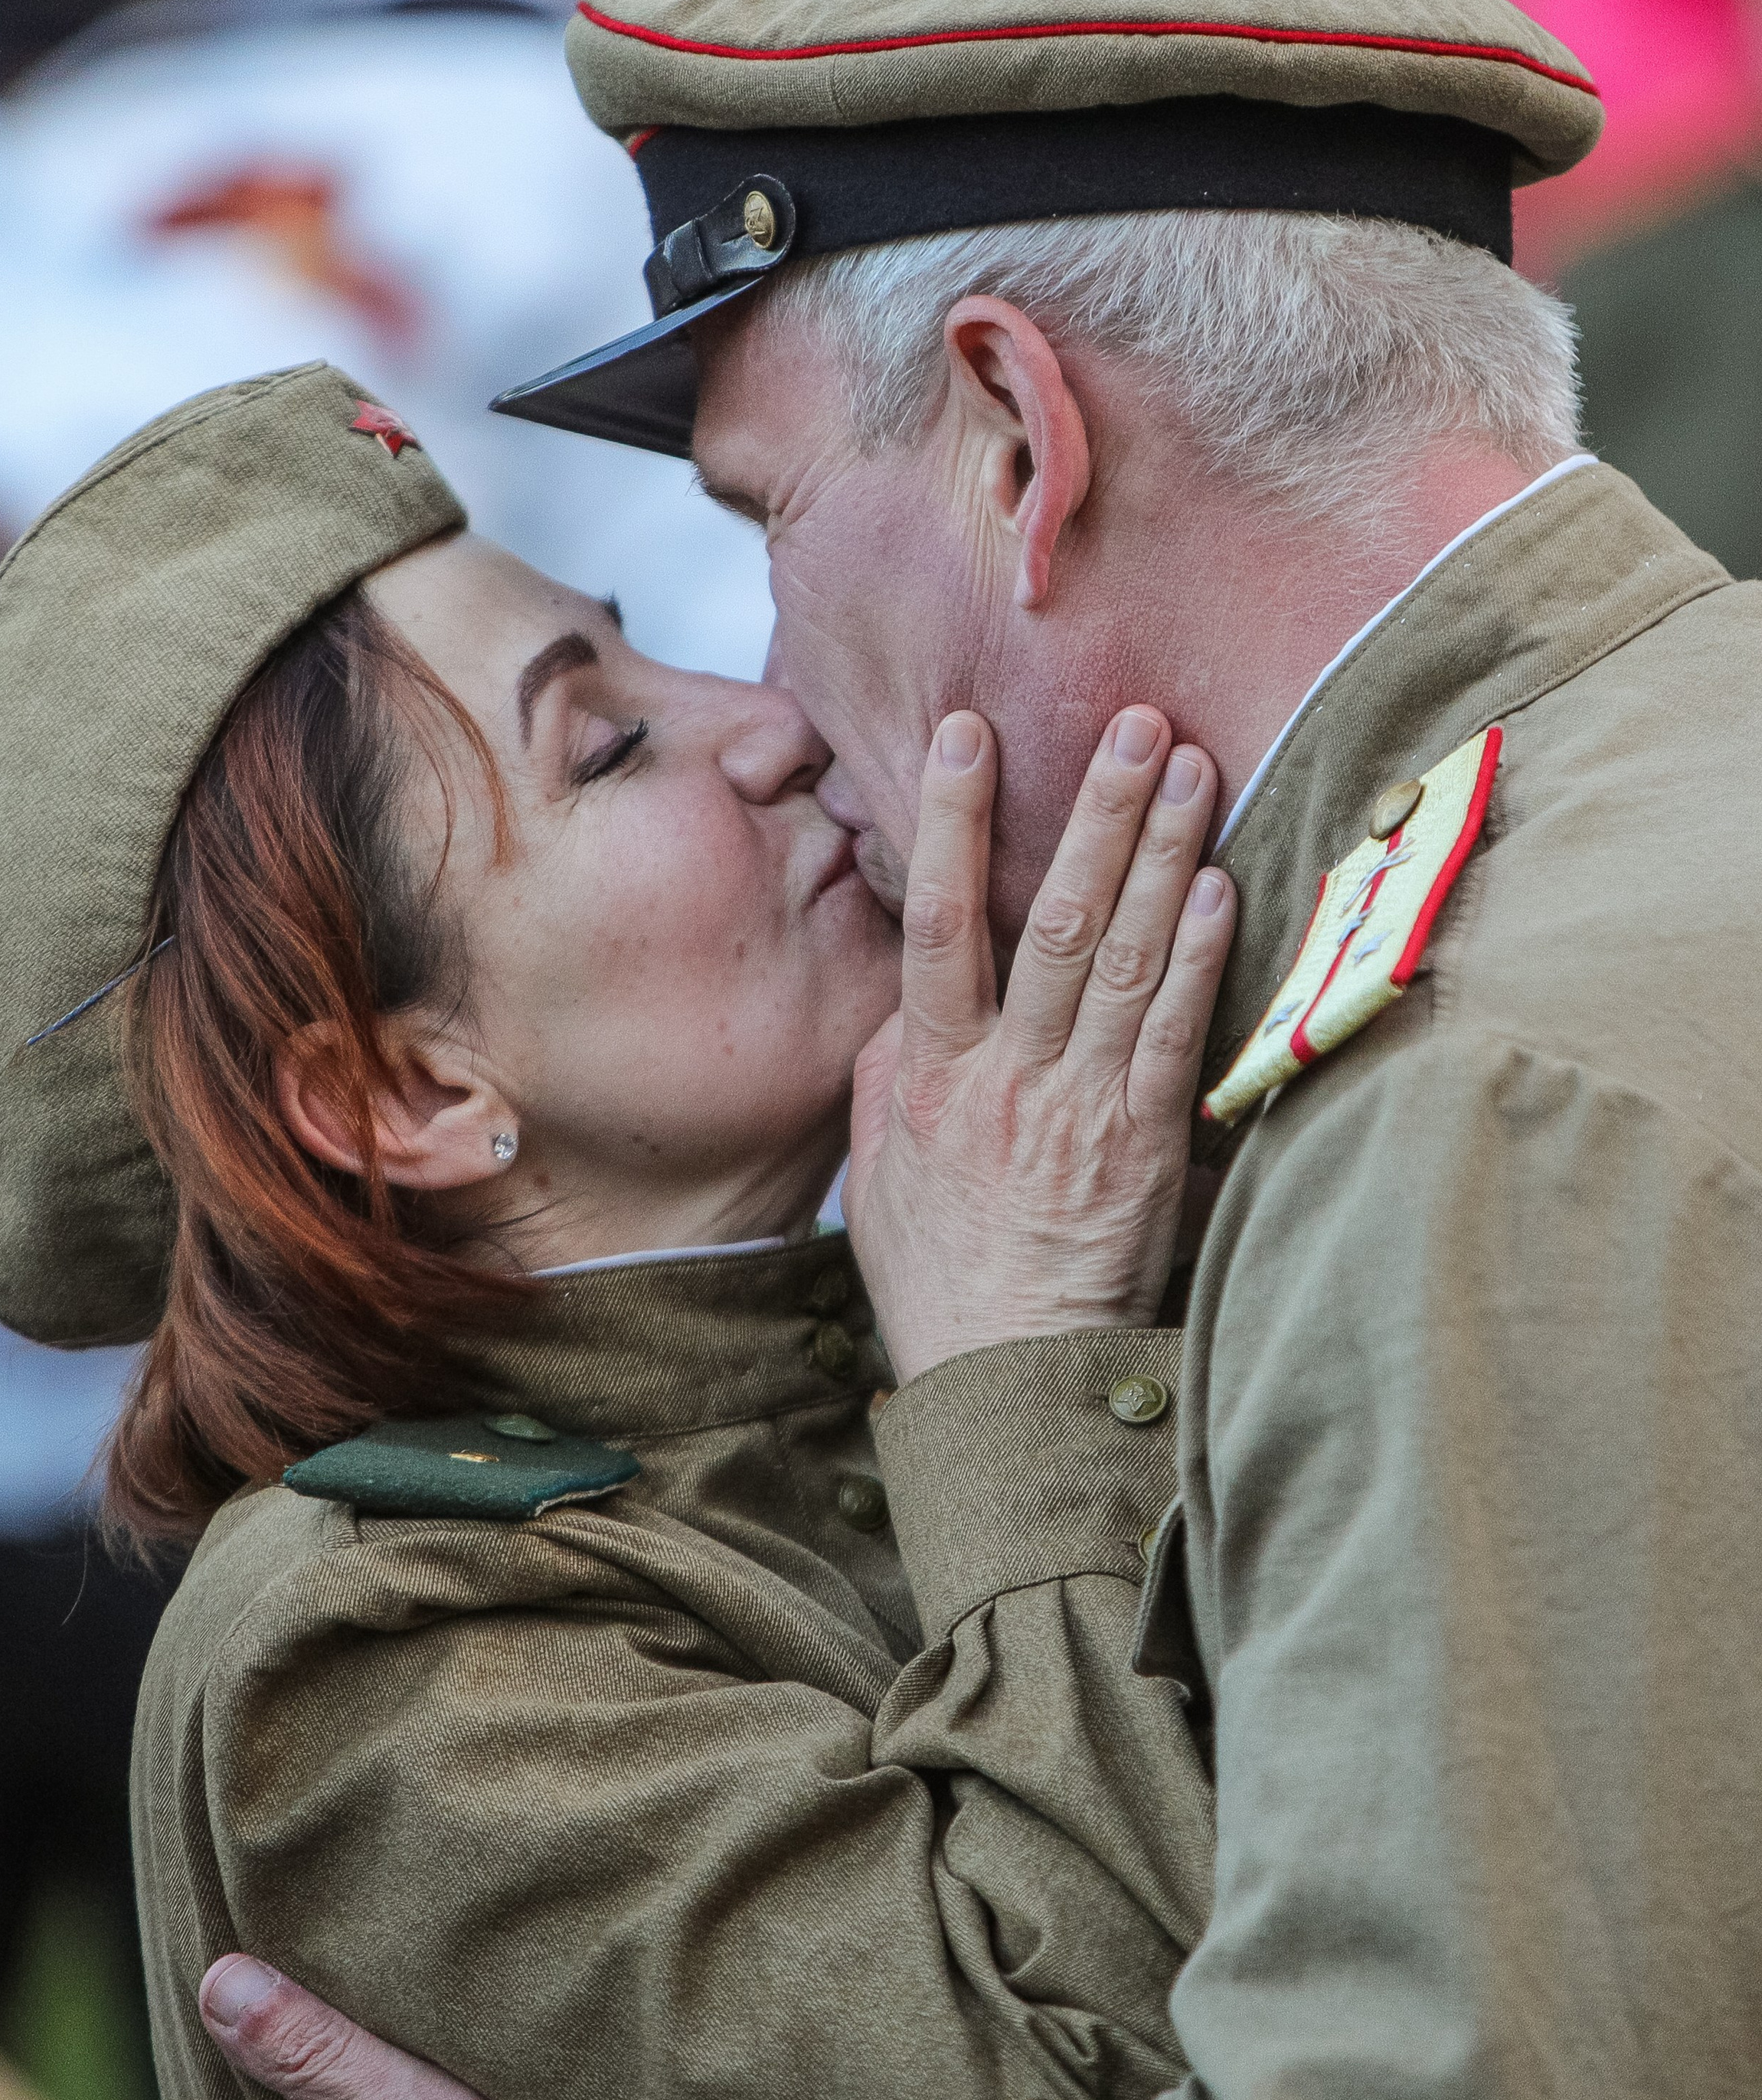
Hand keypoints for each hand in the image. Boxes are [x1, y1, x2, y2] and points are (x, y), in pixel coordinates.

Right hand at [847, 707, 1233, 1381]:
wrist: (1007, 1377)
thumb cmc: (940, 1275)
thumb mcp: (877, 1173)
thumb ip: (888, 1075)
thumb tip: (902, 1002)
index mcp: (933, 1074)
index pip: (940, 926)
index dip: (954, 824)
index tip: (967, 734)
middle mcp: (1008, 1076)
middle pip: (1057, 922)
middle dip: (1097, 813)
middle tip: (1136, 722)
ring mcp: (1081, 1106)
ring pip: (1125, 961)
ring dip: (1162, 856)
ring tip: (1191, 767)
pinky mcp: (1146, 1144)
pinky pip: (1176, 1034)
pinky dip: (1201, 956)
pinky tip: (1222, 887)